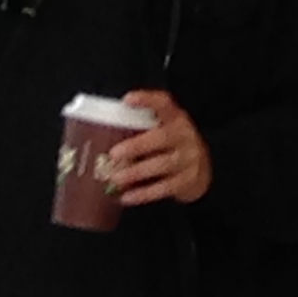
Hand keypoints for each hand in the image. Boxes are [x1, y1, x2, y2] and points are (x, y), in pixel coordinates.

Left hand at [109, 89, 212, 207]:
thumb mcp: (163, 132)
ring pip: (164, 164)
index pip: (164, 104)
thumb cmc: (171, 148)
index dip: (148, 100)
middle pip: (164, 137)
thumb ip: (140, 131)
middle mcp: (185, 135)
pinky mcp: (187, 180)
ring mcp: (189, 158)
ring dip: (137, 172)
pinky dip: (144, 194)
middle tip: (114, 153)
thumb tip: (95, 138)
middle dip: (138, 145)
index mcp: (175, 119)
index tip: (128, 99)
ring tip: (116, 178)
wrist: (202, 170)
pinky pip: (165, 187)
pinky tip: (126, 197)